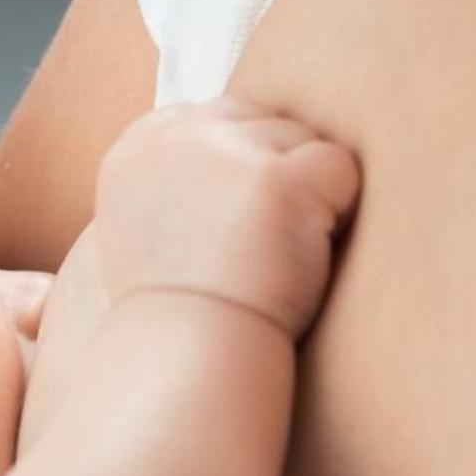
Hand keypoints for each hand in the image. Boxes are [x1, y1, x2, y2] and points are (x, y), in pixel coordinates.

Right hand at [92, 97, 359, 336]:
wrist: (187, 358)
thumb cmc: (176, 316)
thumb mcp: (147, 233)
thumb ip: (175, 180)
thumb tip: (234, 155)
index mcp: (135, 150)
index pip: (213, 117)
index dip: (242, 166)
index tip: (238, 221)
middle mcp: (176, 139)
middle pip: (263, 121)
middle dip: (277, 173)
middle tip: (264, 244)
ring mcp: (227, 153)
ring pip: (303, 142)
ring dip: (308, 194)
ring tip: (278, 256)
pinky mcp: (278, 178)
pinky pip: (340, 167)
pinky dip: (340, 211)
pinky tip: (308, 256)